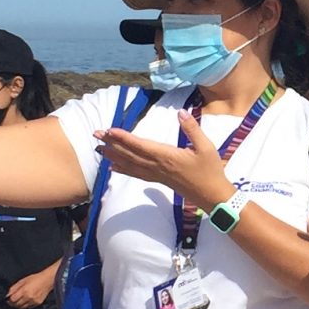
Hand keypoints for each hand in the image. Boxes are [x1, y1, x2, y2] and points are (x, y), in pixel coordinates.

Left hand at [7, 265, 57, 308]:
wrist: (47, 280)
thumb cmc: (35, 279)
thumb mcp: (22, 281)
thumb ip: (14, 288)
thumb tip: (8, 295)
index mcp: (24, 291)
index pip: (13, 300)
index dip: (9, 300)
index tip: (8, 299)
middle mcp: (29, 297)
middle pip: (16, 305)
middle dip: (13, 303)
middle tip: (12, 300)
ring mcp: (33, 301)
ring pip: (22, 307)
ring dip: (19, 305)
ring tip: (19, 301)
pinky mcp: (37, 304)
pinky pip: (28, 307)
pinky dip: (25, 305)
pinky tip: (25, 301)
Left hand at [95, 110, 234, 206]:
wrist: (212, 196)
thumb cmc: (210, 171)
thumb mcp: (206, 147)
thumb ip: (192, 129)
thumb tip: (181, 112)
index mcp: (167, 156)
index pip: (140, 145)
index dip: (123, 137)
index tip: (109, 130)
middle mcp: (158, 166)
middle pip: (130, 154)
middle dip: (112, 144)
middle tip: (96, 134)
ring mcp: (157, 175)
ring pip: (130, 164)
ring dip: (113, 156)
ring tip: (99, 149)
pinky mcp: (158, 180)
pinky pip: (136, 174)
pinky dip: (123, 169)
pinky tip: (113, 167)